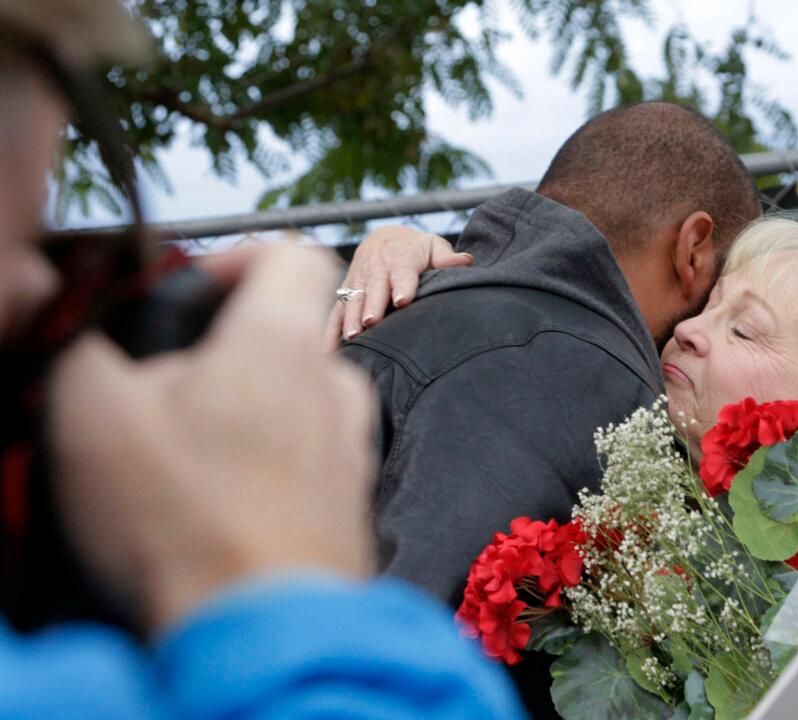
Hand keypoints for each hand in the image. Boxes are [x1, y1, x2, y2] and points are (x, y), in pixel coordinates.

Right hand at [48, 246, 375, 633]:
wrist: (263, 627)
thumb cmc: (186, 517)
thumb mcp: (94, 414)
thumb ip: (89, 346)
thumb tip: (104, 336)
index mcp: (284, 343)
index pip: (295, 256)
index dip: (240, 258)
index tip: (196, 290)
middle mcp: (335, 387)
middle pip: (286, 337)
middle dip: (227, 354)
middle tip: (166, 396)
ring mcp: (352, 449)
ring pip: (297, 402)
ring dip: (249, 412)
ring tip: (191, 458)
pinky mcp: (352, 504)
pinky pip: (309, 460)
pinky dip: (270, 465)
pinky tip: (224, 505)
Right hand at [324, 225, 472, 349]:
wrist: (383, 239)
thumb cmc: (415, 248)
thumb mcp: (432, 246)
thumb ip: (446, 257)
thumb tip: (465, 261)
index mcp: (400, 257)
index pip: (403, 271)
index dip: (403, 285)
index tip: (403, 301)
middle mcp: (376, 267)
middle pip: (374, 287)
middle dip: (372, 304)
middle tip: (370, 322)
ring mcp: (358, 280)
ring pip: (352, 299)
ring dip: (350, 318)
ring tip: (351, 337)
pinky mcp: (345, 292)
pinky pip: (336, 310)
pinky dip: (329, 329)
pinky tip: (328, 350)